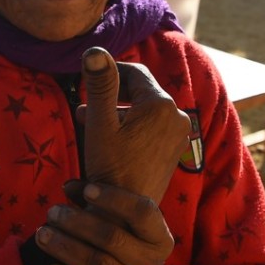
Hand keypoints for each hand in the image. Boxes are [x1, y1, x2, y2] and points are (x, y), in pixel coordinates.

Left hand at [37, 181, 172, 264]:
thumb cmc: (122, 249)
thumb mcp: (119, 225)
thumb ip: (96, 202)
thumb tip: (68, 186)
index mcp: (159, 238)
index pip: (143, 213)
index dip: (115, 199)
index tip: (87, 190)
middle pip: (113, 238)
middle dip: (77, 222)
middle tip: (52, 213)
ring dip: (66, 248)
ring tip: (42, 235)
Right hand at [79, 48, 189, 203]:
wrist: (127, 215)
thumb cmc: (110, 167)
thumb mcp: (100, 124)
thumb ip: (100, 84)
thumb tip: (94, 49)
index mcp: (160, 104)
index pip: (135, 72)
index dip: (110, 71)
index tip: (87, 78)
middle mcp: (177, 115)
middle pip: (141, 90)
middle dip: (112, 94)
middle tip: (85, 105)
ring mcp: (178, 133)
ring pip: (145, 108)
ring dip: (119, 110)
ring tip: (90, 121)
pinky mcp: (174, 149)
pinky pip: (152, 125)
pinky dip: (132, 125)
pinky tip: (110, 137)